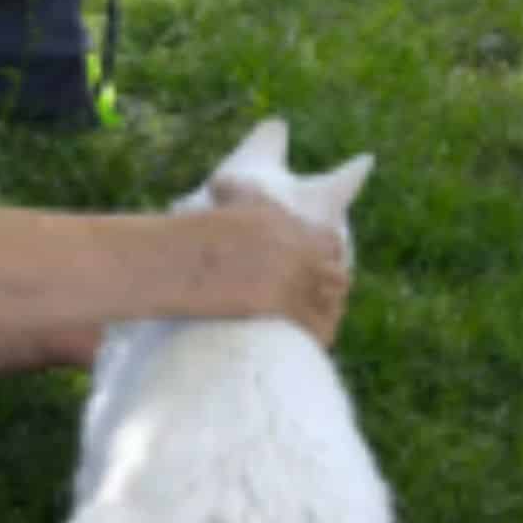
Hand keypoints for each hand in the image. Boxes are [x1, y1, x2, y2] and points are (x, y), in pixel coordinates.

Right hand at [180, 190, 350, 346]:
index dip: (327, 255)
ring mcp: (296, 280)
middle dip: (329, 287)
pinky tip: (308, 338)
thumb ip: (235, 191)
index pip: (332, 242)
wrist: (184, 257)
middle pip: (337, 275)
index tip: (317, 264)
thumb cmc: (197, 229)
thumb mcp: (225, 198)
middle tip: (314, 297)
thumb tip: (220, 184)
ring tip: (310, 320)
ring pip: (331, 303)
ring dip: (325, 312)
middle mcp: (301, 251)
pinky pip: (318, 328)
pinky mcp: (286, 308)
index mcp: (292, 224)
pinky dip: (317, 334)